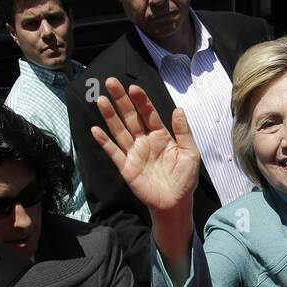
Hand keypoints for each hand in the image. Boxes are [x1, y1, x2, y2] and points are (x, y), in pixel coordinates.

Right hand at [91, 78, 199, 220]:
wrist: (175, 203)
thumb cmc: (185, 179)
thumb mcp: (190, 153)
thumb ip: (183, 132)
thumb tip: (178, 109)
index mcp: (161, 135)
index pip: (148, 113)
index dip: (141, 100)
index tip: (133, 88)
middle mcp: (145, 141)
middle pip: (130, 117)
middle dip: (121, 100)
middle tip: (111, 82)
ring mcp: (134, 153)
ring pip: (119, 130)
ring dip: (110, 116)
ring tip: (101, 100)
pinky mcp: (126, 167)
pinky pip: (113, 152)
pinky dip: (104, 141)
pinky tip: (96, 130)